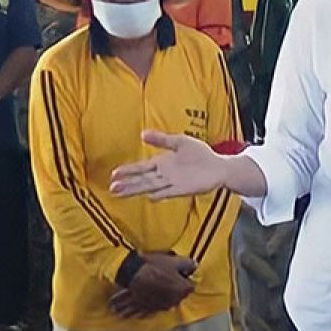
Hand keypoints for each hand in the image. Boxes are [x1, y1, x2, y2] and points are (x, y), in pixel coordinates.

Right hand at [110, 130, 224, 200]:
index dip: (128, 171)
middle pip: (142, 180)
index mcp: (162, 163)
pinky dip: (159, 194)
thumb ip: (162, 139)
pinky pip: (168, 192)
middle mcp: (164, 175)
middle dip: (127, 184)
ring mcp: (172, 183)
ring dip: (136, 190)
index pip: (141, 168)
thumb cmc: (200, 153)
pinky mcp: (183, 189)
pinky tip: (149, 196)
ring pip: (150, 187)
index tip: (114, 174)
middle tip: (112, 188)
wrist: (218, 166)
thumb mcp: (179, 141)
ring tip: (121, 193)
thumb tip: (142, 134)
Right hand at [110, 256, 195, 317]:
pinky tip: (152, 294)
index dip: (185, 278)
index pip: (191, 285)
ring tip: (160, 285)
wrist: (132, 274)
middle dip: (177, 287)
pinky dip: (157, 300)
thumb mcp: (175, 261)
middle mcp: (175, 300)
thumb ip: (188, 264)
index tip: (180, 272)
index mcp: (183, 289)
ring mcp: (162, 306)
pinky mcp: (151, 308)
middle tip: (169, 277)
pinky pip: (157, 305)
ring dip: (167, 294)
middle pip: (180, 294)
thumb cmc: (155, 266)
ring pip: (169, 300)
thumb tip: (194, 266)